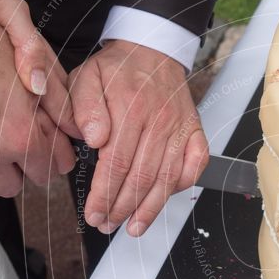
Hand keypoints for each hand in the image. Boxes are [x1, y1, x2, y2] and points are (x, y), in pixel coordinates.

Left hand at [68, 41, 208, 236]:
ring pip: (167, 178)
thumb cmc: (117, 69)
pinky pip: (195, 166)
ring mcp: (181, 128)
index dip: (104, 194)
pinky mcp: (195, 132)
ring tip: (133, 227)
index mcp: (130, 108)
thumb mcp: (86, 77)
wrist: (153, 50)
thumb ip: (83, 107)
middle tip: (106, 224)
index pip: (116, 162)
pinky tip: (164, 200)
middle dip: (122, 208)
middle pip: (141, 177)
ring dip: (150, 208)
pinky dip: (182, 186)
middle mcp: (160, 121)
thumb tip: (93, 139)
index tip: (92, 213)